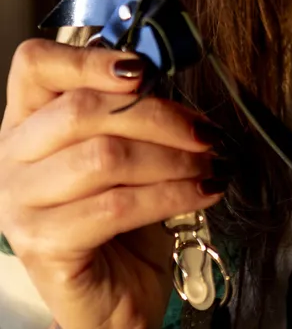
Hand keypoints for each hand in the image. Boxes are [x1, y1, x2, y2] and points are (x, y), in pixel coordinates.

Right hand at [0, 38, 227, 328]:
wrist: (118, 296)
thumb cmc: (123, 213)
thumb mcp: (126, 146)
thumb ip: (131, 106)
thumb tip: (164, 70)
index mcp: (26, 121)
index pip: (35, 65)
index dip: (89, 59)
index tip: (144, 68)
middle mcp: (11, 158)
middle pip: (81, 110)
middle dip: (158, 115)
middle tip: (204, 131)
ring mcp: (20, 205)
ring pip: (104, 157)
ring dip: (172, 158)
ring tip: (208, 164)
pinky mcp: (43, 245)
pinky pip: (117, 205)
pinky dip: (172, 194)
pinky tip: (204, 191)